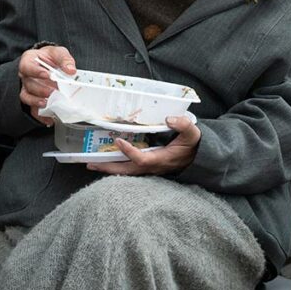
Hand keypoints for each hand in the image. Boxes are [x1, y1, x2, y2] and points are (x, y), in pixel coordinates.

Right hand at [17, 44, 75, 126]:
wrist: (48, 63)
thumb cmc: (50, 57)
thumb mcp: (58, 53)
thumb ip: (64, 59)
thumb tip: (71, 70)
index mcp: (28, 61)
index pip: (27, 66)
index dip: (35, 71)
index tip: (47, 75)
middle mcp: (25, 76)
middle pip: (28, 84)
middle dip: (40, 89)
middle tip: (53, 92)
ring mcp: (27, 89)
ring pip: (27, 97)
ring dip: (37, 102)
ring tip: (48, 104)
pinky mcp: (32, 100)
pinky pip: (33, 110)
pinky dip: (41, 116)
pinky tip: (50, 119)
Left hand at [87, 115, 201, 174]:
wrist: (199, 158)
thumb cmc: (193, 144)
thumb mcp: (193, 133)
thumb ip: (183, 124)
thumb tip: (169, 118)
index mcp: (162, 158)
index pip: (142, 159)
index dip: (129, 152)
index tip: (118, 140)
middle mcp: (154, 166)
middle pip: (128, 170)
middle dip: (110, 167)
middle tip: (91, 163)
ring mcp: (150, 168)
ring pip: (127, 172)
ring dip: (110, 168)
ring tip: (93, 163)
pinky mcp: (148, 167)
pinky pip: (130, 169)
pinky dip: (117, 167)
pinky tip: (106, 161)